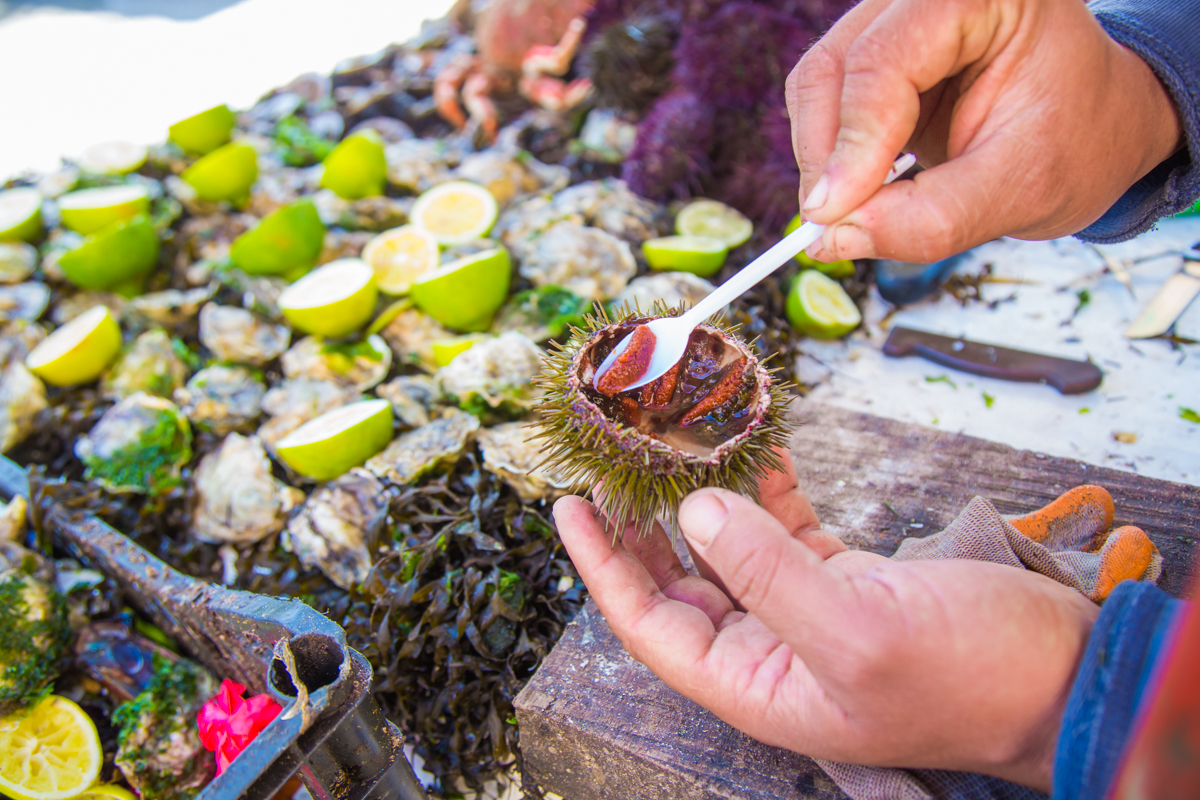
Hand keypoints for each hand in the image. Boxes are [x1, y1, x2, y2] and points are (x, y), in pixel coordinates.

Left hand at [553, 453, 1099, 791]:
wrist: (1066, 677)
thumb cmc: (970, 678)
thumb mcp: (860, 629)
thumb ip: (769, 573)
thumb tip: (697, 510)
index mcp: (755, 681)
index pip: (649, 621)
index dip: (602, 565)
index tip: (568, 506)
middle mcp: (770, 648)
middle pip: (680, 578)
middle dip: (644, 519)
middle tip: (614, 457)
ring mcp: (806, 611)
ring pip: (730, 546)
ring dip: (704, 490)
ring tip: (672, 436)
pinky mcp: (845, 578)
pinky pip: (784, 525)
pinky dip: (766, 482)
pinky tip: (752, 441)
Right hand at [786, 0, 1182, 262]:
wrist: (1097, 126)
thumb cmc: (1078, 142)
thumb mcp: (1022, 189)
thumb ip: (932, 217)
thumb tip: (835, 238)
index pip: (885, 62)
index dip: (853, 144)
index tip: (831, 217)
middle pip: (834, 67)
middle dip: (826, 156)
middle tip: (832, 225)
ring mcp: (898, 17)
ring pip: (817, 84)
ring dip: (823, 158)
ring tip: (857, 209)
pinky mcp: (878, 50)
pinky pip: (825, 101)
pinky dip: (833, 154)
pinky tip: (865, 184)